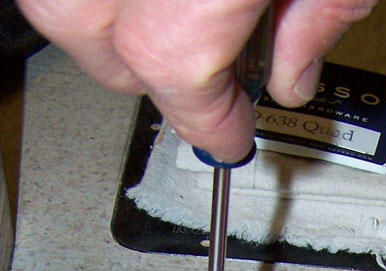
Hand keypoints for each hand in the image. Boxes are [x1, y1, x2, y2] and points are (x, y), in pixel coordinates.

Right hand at [17, 0, 378, 161]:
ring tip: (173, 22)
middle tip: (205, 81)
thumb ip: (319, 16)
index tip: (231, 139)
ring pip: (64, 1)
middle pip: (95, 39)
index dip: (212, 120)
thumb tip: (293, 80)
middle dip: (146, 71)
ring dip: (111, 22)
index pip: (180, 80)